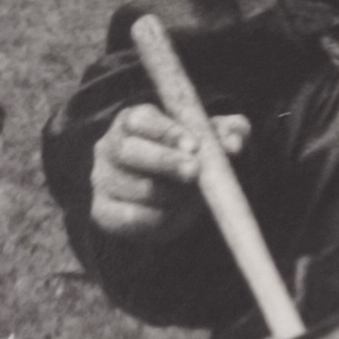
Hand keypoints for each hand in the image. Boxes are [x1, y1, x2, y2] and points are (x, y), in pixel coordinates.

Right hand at [90, 104, 250, 237]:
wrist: (171, 201)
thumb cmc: (189, 160)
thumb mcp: (210, 142)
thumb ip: (226, 133)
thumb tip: (235, 141)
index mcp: (132, 121)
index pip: (140, 119)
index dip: (166, 131)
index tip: (193, 145)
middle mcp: (109, 147)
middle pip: (129, 151)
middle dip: (165, 161)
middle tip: (194, 172)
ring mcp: (102, 178)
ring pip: (134, 187)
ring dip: (168, 194)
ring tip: (190, 197)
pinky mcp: (102, 210)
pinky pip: (129, 217)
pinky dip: (156, 219)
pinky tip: (173, 214)